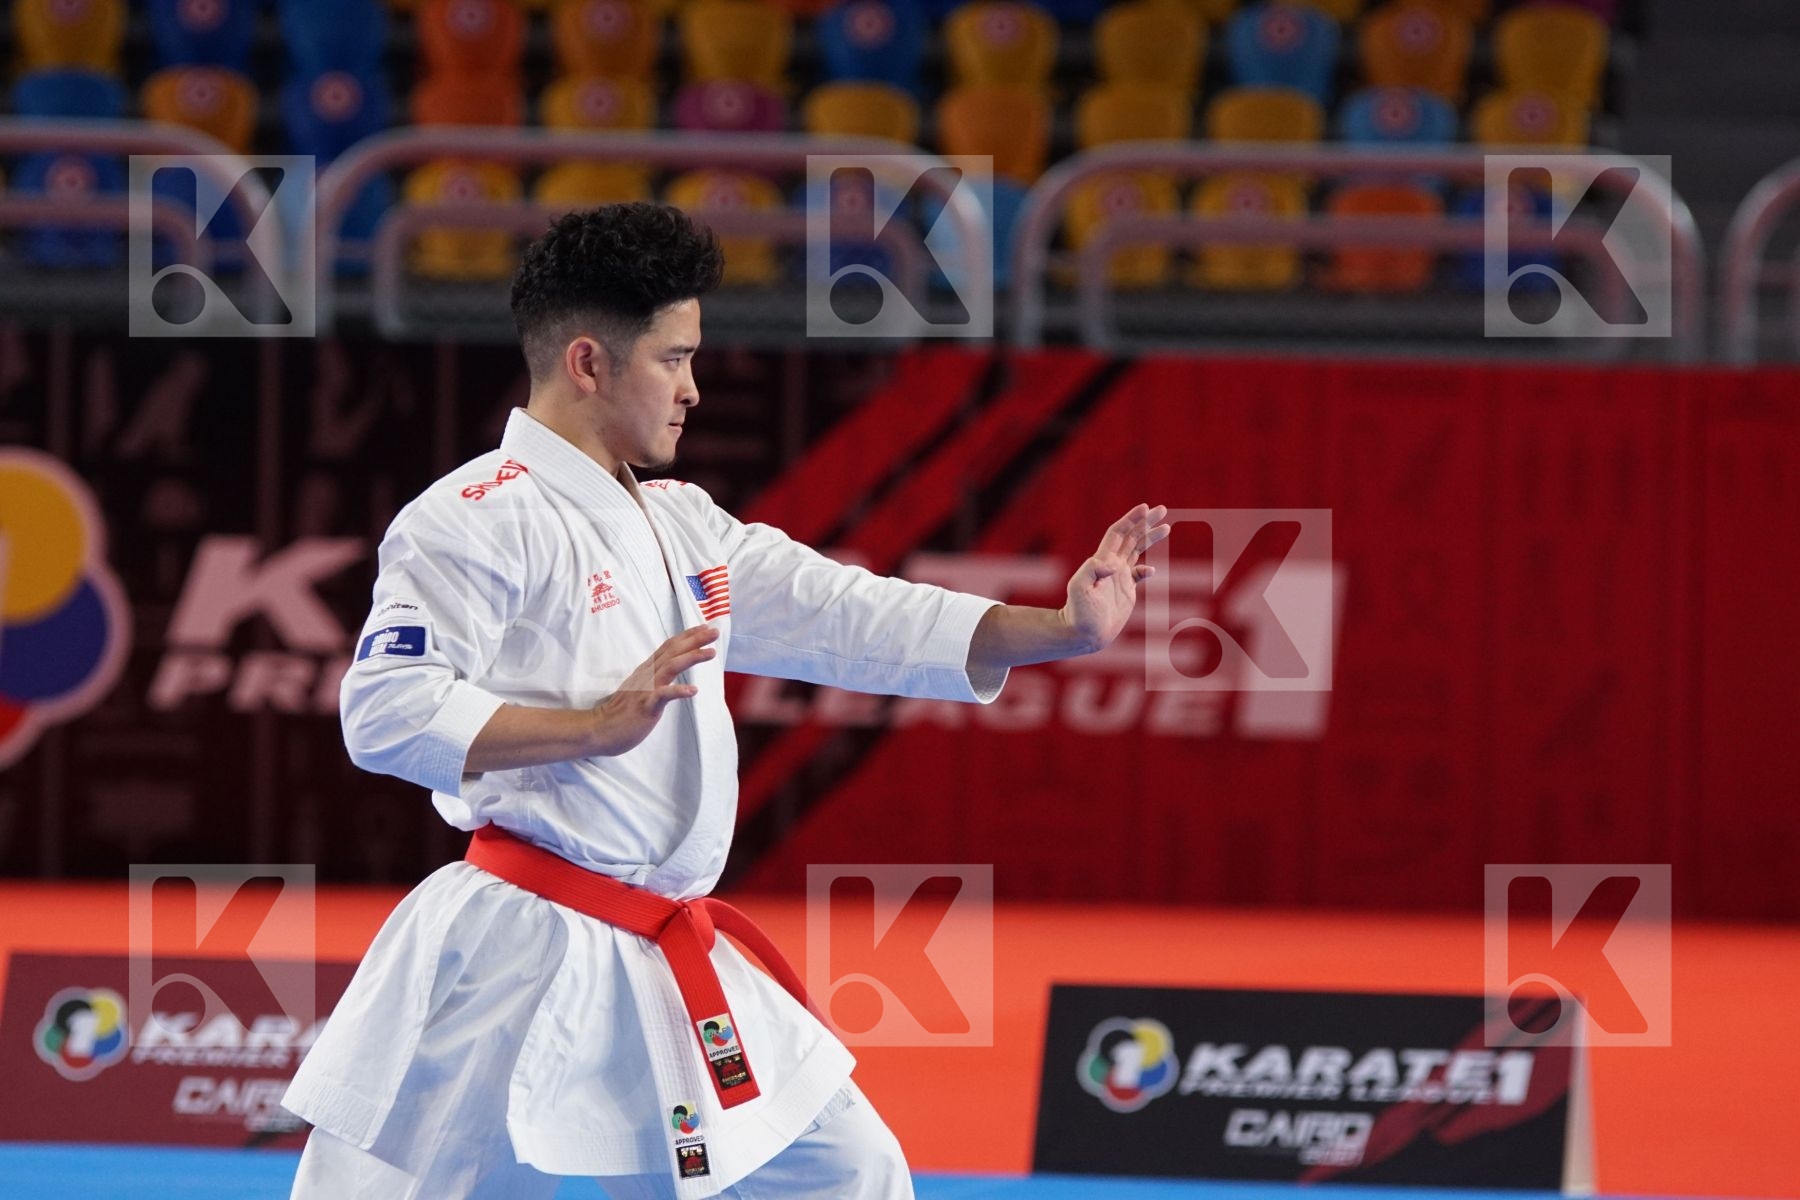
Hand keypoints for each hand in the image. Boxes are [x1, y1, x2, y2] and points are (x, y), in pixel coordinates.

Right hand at [590, 623, 718, 756]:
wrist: (601, 728)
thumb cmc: (623, 710)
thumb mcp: (640, 687)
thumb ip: (654, 675)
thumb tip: (669, 667)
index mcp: (647, 670)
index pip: (669, 647)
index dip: (687, 636)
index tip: (705, 627)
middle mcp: (647, 674)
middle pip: (673, 651)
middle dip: (695, 640)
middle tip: (715, 631)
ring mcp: (646, 689)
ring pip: (671, 667)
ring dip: (692, 657)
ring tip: (711, 653)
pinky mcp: (646, 705)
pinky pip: (663, 696)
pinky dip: (678, 691)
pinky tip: (694, 690)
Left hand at [1062, 503, 1169, 653]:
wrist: (1083, 633)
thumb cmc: (1079, 613)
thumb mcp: (1079, 589)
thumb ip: (1092, 571)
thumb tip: (1113, 563)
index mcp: (1102, 561)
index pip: (1118, 533)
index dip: (1131, 519)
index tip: (1145, 508)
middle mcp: (1111, 566)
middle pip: (1131, 537)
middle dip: (1146, 522)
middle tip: (1162, 510)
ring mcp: (1119, 578)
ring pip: (1137, 551)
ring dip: (1150, 537)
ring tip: (1166, 527)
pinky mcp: (1126, 591)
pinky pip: (1139, 574)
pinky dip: (1147, 569)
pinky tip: (1151, 570)